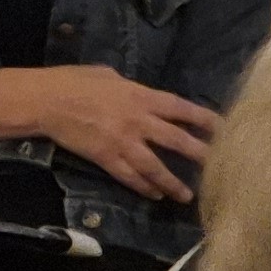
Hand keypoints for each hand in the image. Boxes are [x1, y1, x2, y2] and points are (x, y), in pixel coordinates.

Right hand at [0, 65, 221, 203]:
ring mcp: (123, 142)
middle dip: (201, 154)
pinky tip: (155, 195)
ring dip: (173, 182)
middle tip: (221, 167)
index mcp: (140, 96)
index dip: (205, 119)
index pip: (181, 108)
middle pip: (177, 141)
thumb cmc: (73, 81)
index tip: (225, 128)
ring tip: (188, 196)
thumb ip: (131, 88)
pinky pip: (129, 176)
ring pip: (156, 167)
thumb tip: (142, 95)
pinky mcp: (106, 158)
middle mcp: (138, 121)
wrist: (45, 101)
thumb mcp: (108, 75)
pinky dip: (143, 187)